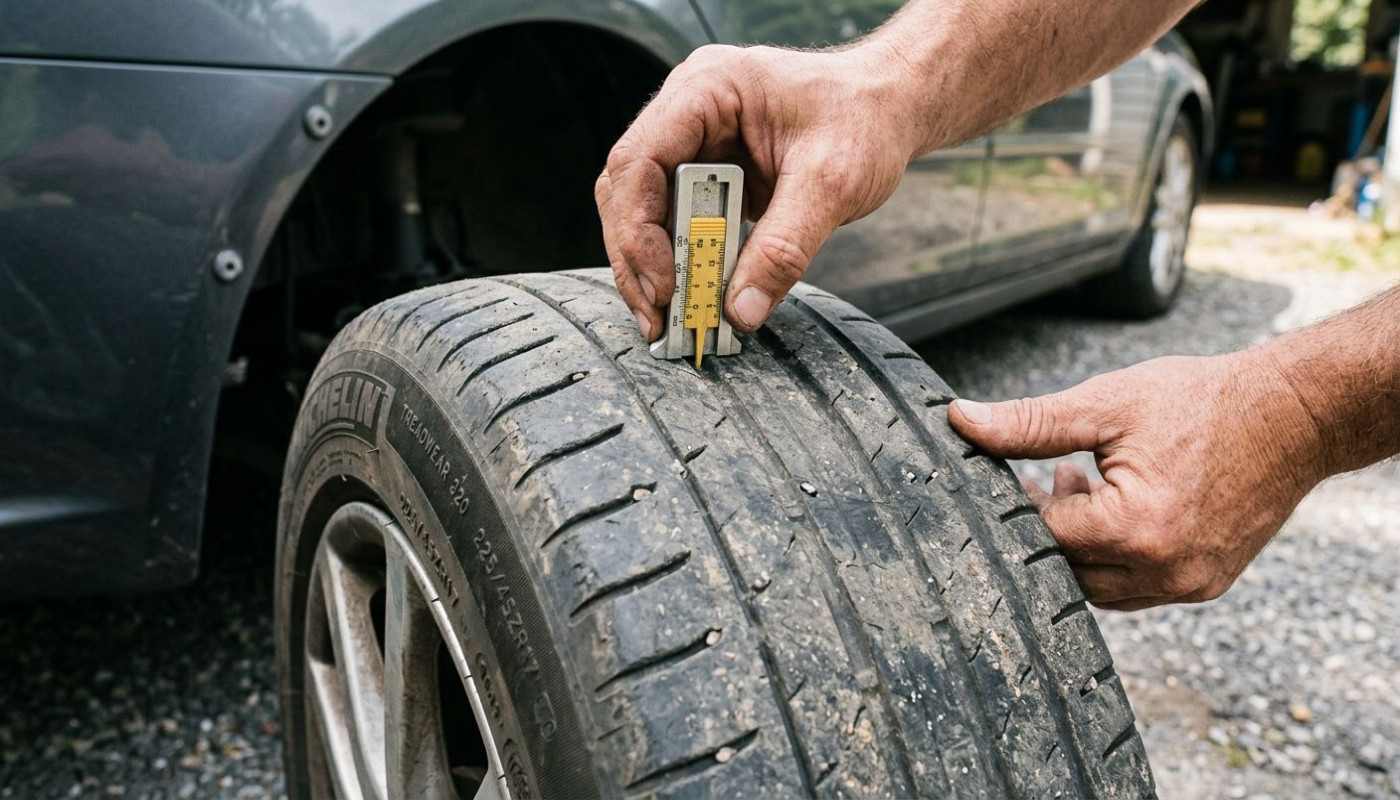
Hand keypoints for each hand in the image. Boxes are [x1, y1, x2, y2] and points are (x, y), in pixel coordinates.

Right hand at [596, 42, 918, 339]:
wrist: (892, 105)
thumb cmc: (866, 118)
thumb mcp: (832, 184)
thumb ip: (784, 248)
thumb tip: (741, 310)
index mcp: (707, 89)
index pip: (640, 160)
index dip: (638, 227)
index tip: (663, 283)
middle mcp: (688, 110)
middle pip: (628, 190)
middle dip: (637, 259)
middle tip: (658, 317)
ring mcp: (694, 140)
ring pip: (644, 209)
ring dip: (651, 266)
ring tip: (669, 320)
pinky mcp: (708, 171)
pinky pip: (676, 219)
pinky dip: (681, 261)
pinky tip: (690, 297)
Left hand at [947, 352, 1326, 610]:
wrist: (1294, 415)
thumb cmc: (1202, 402)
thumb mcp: (1106, 404)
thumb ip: (1028, 422)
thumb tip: (960, 419)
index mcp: (1134, 529)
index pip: (1043, 537)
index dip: (1018, 507)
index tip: (1009, 476)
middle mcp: (1163, 570)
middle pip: (1067, 572)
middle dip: (1045, 528)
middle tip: (1037, 480)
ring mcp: (1189, 584)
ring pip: (1100, 589)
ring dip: (1077, 545)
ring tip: (1077, 482)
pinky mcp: (1206, 583)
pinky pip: (1138, 589)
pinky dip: (1115, 557)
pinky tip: (1113, 504)